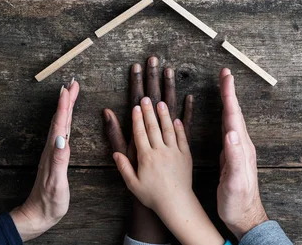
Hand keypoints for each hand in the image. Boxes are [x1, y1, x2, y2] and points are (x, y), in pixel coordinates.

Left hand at [10, 81, 78, 240]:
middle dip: (66, 99)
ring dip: (66, 107)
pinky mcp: (56, 157)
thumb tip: (62, 139)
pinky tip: (68, 119)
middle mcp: (52, 148)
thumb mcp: (56, 182)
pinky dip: (66, 121)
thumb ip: (59, 160)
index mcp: (53, 151)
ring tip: (71, 94)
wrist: (38, 214)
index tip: (69, 88)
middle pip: (59, 118)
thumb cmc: (49, 201)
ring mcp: (53, 152)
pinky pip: (62, 132)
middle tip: (73, 83)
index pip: (60, 123)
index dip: (65, 105)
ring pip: (60, 123)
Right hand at [113, 97, 222, 244]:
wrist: (175, 203)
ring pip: (168, 129)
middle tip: (146, 98)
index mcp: (146, 158)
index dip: (137, 119)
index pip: (140, 134)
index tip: (136, 107)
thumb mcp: (133, 184)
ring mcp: (174, 152)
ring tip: (161, 102)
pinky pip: (183, 138)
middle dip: (149, 111)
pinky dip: (180, 128)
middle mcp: (160, 152)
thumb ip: (124, 167)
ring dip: (164, 114)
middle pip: (153, 127)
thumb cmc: (152, 196)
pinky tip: (177, 119)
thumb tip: (115, 154)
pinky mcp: (186, 156)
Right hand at [217, 68, 267, 240]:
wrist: (244, 216)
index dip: (229, 94)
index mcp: (241, 147)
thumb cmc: (238, 201)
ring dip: (227, 102)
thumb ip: (235, 156)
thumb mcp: (235, 180)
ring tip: (224, 88)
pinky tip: (221, 116)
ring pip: (231, 119)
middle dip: (229, 92)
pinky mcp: (232, 156)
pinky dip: (224, 117)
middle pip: (234, 112)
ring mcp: (237, 150)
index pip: (234, 115)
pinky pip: (227, 129)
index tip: (226, 77)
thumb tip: (231, 133)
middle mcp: (241, 145)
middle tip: (225, 74)